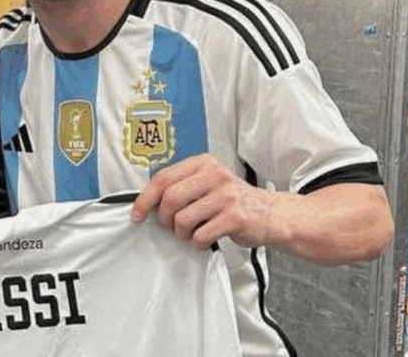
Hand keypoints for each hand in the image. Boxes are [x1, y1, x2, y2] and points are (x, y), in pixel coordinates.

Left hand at [131, 154, 278, 250]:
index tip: (137, 214)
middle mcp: (215, 175)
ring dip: (182, 233)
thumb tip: (145, 202)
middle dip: (165, 219)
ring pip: (183, 220)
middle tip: (171, 226)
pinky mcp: (235, 217)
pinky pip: (200, 235)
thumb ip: (181, 186)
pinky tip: (205, 239)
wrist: (270, 213)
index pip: (163, 178)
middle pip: (170, 199)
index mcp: (203, 164)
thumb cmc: (233, 201)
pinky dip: (197, 243)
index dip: (145, 198)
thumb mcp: (207, 183)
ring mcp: (226, 195)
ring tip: (191, 232)